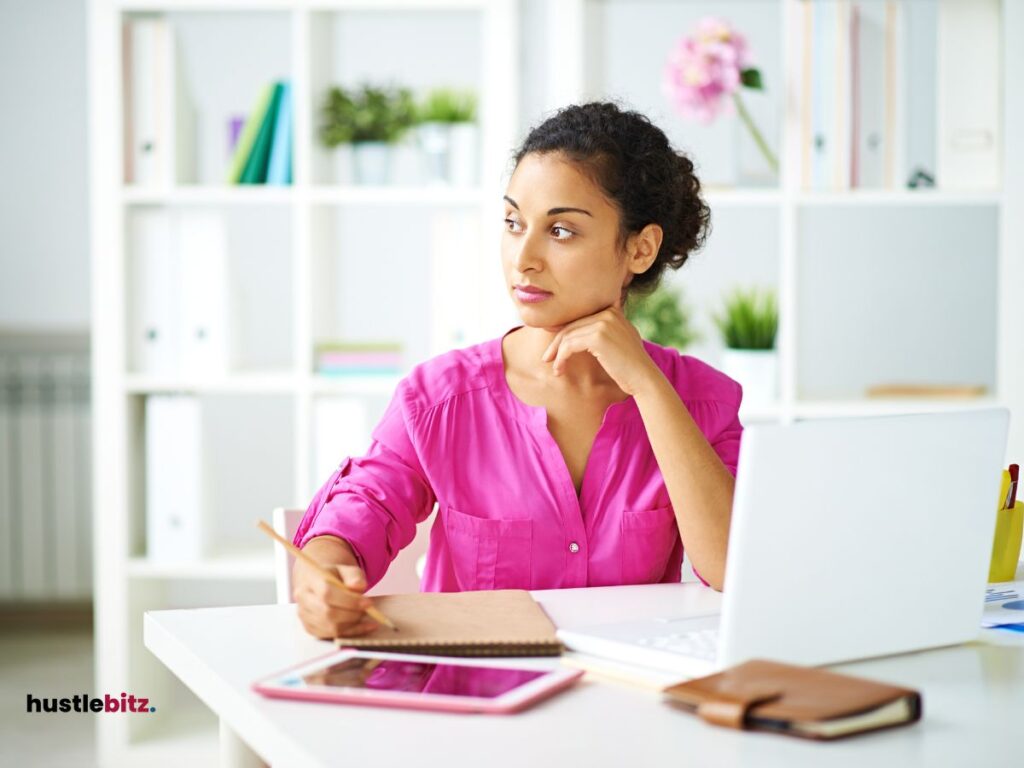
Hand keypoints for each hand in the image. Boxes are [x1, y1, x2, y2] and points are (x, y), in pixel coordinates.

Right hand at [293, 536, 378, 639]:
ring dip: (352, 624)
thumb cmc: (336, 577)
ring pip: (330, 627)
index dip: (349, 600)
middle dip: (352, 614)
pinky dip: (351, 632)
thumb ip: (354, 576)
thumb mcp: (347, 570)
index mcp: (310, 580)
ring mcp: (304, 615)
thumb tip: (358, 586)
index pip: (327, 593)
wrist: (322, 585)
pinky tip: (364, 626)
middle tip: (368, 609)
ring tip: (364, 615)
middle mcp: (303, 598)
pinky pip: (331, 636)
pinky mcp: (310, 628)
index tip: (368, 602)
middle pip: (327, 612)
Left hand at [540, 305, 661, 396]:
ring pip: (568, 336)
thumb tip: (576, 333)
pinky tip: (559, 369)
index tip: (554, 348)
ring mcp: (603, 322)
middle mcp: (608, 312)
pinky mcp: (598, 337)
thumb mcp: (619, 340)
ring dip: (557, 353)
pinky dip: (561, 358)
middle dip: (556, 343)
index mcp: (612, 311)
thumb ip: (604, 330)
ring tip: (554, 368)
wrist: (643, 378)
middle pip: (572, 325)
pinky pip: (569, 345)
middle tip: (547, 358)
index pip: (580, 319)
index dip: (564, 332)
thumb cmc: (629, 366)